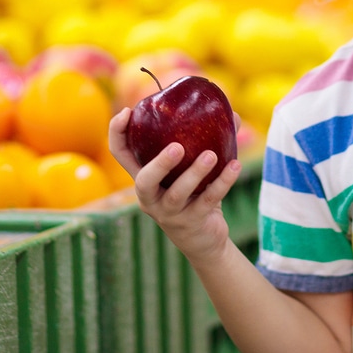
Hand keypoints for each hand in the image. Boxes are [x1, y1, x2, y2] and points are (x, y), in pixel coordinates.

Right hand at [107, 106, 242, 267]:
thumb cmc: (192, 194)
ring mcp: (169, 212)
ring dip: (194, 173)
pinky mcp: (192, 222)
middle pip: (144, 181)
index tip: (126, 112)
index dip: (117, 133)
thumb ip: (205, 142)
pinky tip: (235, 167)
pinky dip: (222, 182)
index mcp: (144, 177)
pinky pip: (207, 201)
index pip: (120, 154)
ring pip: (177, 194)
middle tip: (177, 147)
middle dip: (159, 164)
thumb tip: (232, 115)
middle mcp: (150, 196)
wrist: (201, 240)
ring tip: (211, 155)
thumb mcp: (189, 170)